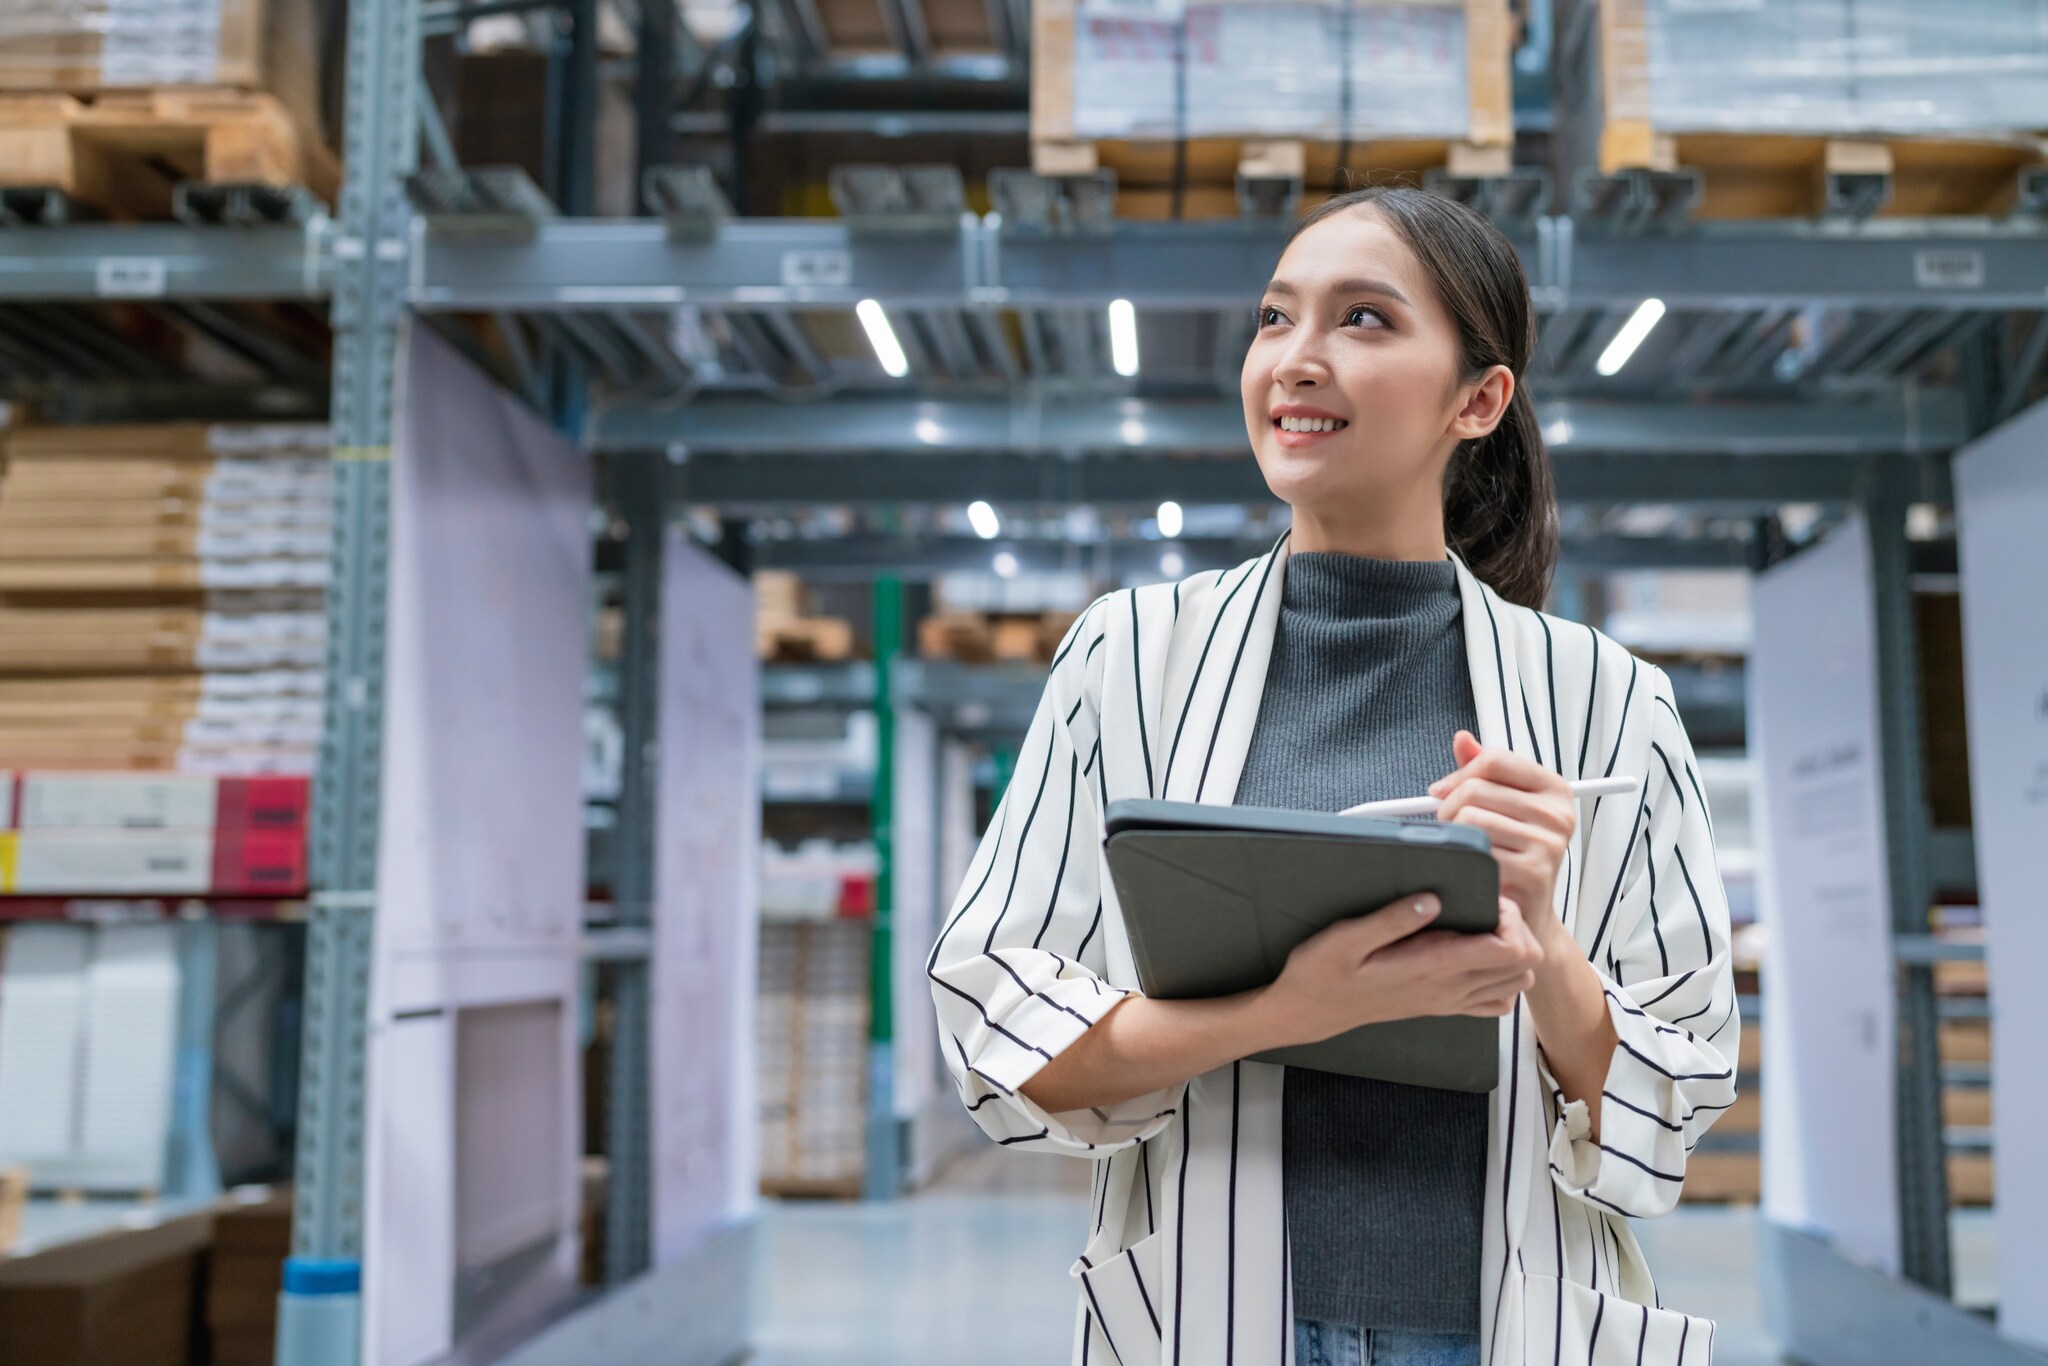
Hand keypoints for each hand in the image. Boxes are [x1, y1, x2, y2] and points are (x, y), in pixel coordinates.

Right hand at [1257, 892, 1544, 1048]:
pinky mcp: (1442, 1005)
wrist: (1310, 1011)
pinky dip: (1499, 977)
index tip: (1484, 898)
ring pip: (1516, 983)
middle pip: (1525, 965)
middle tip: (1487, 907)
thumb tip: (1432, 898)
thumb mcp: (1346, 938)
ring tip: (1483, 926)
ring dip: (1512, 951)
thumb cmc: (1323, 973)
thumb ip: (1391, 919)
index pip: (1510, 949)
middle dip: (1518, 930)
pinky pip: (1495, 1001)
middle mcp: (1450, 988)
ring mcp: (1449, 1000)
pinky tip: (1475, 954)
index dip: (1510, 917)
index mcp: (1433, 966)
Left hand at [1429, 730, 1575, 937]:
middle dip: (1448, 809)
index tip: (1444, 792)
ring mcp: (1548, 844)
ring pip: (1469, 819)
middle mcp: (1557, 814)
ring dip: (1453, 836)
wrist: (1528, 914)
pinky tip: (1471, 870)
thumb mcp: (1505, 807)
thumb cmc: (1513, 856)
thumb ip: (1483, 771)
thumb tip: (1462, 739)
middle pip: (1475, 789)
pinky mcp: (1532, 873)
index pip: (1494, 760)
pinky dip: (1462, 861)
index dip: (1459, 774)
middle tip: (1450, 828)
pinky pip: (1475, 853)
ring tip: (1463, 850)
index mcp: (1554, 789)